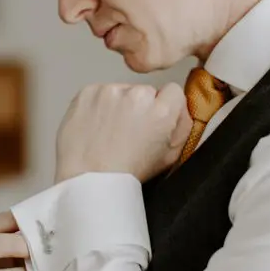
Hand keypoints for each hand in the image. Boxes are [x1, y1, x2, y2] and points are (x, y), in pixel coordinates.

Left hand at [55, 82, 191, 182]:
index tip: (154, 120)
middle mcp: (137, 96)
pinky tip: (95, 127)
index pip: (173, 91)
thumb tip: (180, 109)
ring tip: (109, 132)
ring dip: (118, 105)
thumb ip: (182, 127)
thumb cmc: (125, 175)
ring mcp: (110, 91)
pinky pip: (99, 93)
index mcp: (161, 111)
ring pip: (121, 91)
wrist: (87, 179)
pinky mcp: (87, 92)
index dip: (164, 107)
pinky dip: (97, 106)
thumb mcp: (170, 157)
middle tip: (129, 131)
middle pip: (145, 92)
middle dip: (140, 107)